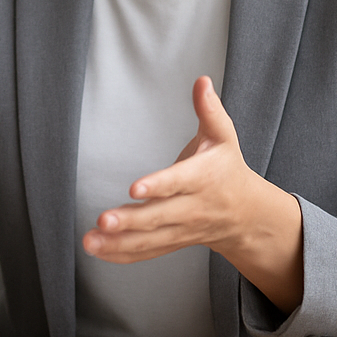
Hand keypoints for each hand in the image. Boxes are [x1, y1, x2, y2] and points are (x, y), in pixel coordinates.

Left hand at [82, 75, 304, 312]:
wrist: (246, 213)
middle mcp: (192, 208)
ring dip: (118, 243)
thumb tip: (201, 81)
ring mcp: (182, 230)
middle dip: (131, 221)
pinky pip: (146, 253)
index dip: (158, 186)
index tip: (135, 188)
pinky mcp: (172, 242)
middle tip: (104, 220)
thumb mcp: (224, 137)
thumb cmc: (227, 168)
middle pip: (160, 217)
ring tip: (90, 240)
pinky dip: (121, 255)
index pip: (179, 182)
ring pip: (150, 240)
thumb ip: (210, 110)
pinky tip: (98, 251)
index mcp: (203, 178)